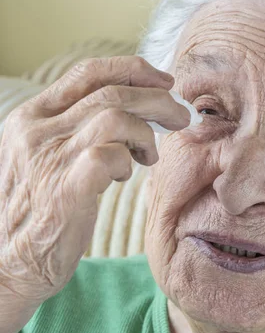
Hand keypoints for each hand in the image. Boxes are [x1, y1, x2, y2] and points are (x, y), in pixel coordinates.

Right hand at [0, 56, 189, 311]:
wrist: (5, 263)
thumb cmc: (34, 209)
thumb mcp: (42, 157)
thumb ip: (73, 129)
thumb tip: (128, 108)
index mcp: (31, 117)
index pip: (87, 72)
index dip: (132, 69)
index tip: (162, 81)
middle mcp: (37, 130)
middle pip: (111, 91)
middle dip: (157, 99)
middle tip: (180, 116)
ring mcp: (50, 158)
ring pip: (115, 117)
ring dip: (146, 132)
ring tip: (150, 155)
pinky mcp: (65, 189)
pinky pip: (111, 155)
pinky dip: (128, 160)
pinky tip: (124, 175)